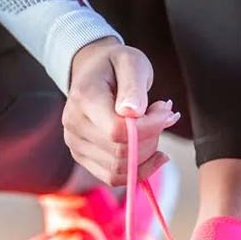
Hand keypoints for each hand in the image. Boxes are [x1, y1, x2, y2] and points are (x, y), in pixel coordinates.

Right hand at [63, 37, 179, 185]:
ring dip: (146, 154)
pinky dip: (138, 169)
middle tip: (163, 115)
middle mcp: (74, 125)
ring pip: (119, 170)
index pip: (118, 131)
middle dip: (151, 139)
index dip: (150, 128)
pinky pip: (113, 177)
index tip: (166, 111)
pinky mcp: (82, 157)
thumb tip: (132, 113)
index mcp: (84, 99)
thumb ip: (133, 86)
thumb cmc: (115, 64)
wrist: (93, 70)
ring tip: (153, 127)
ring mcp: (75, 144)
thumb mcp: (130, 62)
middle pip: (120, 153)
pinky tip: (151, 151)